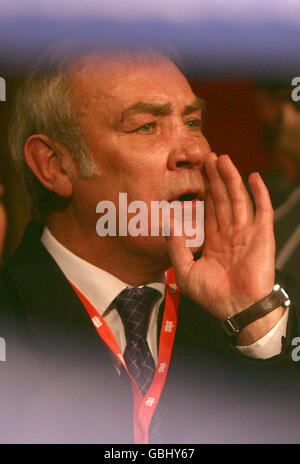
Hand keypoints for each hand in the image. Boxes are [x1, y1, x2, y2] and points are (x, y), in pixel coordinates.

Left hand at [167, 153, 282, 342]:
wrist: (238, 308)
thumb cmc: (213, 296)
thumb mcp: (186, 271)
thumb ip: (178, 247)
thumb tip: (171, 224)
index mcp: (214, 241)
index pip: (208, 209)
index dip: (204, 191)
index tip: (198, 173)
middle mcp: (230, 233)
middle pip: (222, 199)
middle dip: (215, 178)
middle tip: (209, 157)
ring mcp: (247, 232)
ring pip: (238, 198)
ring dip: (231, 178)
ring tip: (223, 159)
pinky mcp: (262, 234)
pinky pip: (262, 209)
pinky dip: (260, 192)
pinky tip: (253, 176)